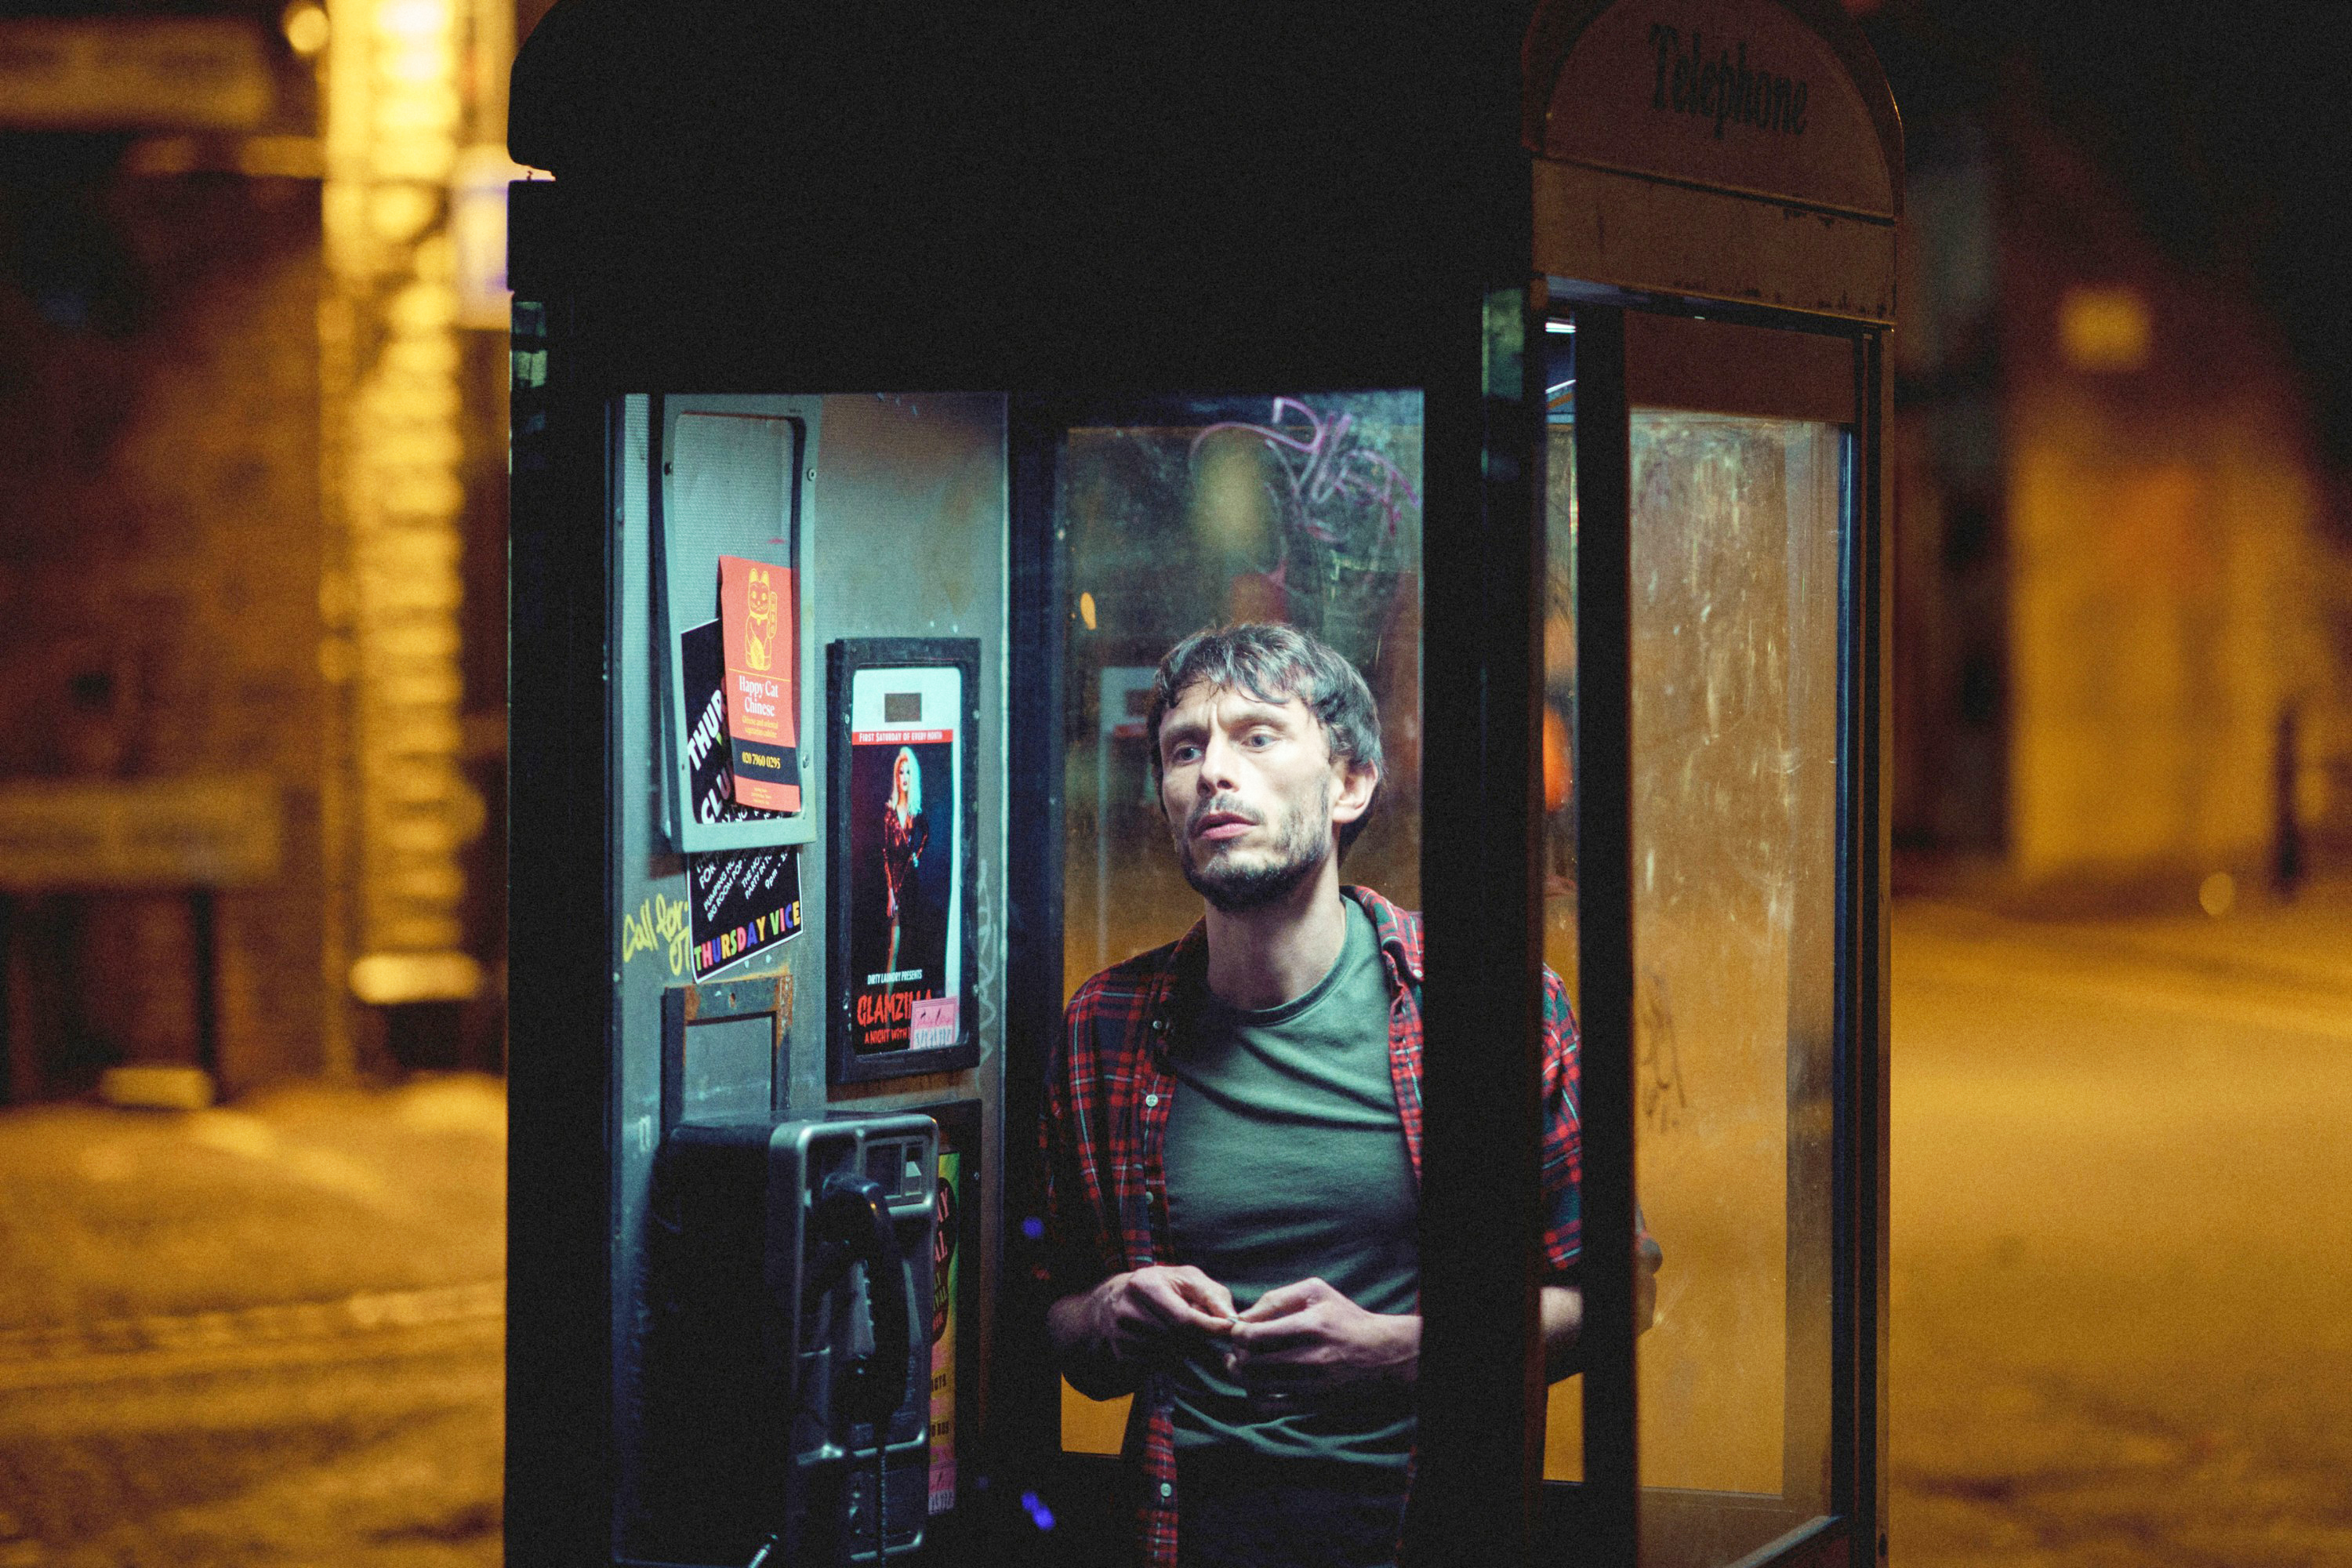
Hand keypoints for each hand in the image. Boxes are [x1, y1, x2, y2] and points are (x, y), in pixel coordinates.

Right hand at [1084, 1264, 1237, 1367]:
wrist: (1116, 1299)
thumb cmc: (1161, 1286)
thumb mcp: (1187, 1278)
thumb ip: (1213, 1295)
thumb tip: (1231, 1320)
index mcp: (1144, 1285)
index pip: (1183, 1318)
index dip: (1210, 1327)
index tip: (1230, 1330)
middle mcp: (1127, 1311)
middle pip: (1177, 1340)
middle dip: (1197, 1338)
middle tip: (1205, 1330)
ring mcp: (1121, 1335)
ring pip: (1169, 1355)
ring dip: (1184, 1349)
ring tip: (1182, 1333)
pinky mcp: (1121, 1354)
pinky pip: (1157, 1366)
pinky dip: (1169, 1358)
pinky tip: (1166, 1343)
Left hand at [1224, 1277, 1418, 1393]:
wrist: (1381, 1354)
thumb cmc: (1344, 1317)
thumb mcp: (1315, 1292)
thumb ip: (1275, 1299)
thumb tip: (1243, 1318)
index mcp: (1311, 1327)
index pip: (1255, 1336)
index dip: (1237, 1333)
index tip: (1240, 1330)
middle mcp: (1311, 1359)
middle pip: (1251, 1364)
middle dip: (1236, 1353)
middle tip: (1240, 1347)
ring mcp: (1312, 1386)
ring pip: (1255, 1387)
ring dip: (1241, 1374)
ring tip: (1243, 1363)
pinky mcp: (1312, 1405)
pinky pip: (1268, 1408)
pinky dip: (1254, 1395)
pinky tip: (1258, 1382)